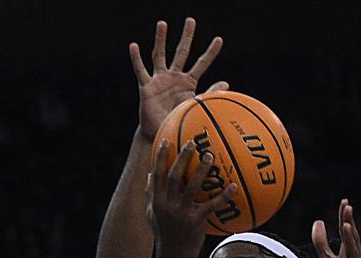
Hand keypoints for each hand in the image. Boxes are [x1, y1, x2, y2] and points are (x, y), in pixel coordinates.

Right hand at [129, 18, 227, 140]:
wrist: (161, 133)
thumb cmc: (178, 122)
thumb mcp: (196, 107)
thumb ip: (210, 94)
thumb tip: (226, 83)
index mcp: (188, 82)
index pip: (202, 64)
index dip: (211, 53)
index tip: (219, 40)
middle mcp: (174, 77)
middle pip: (181, 52)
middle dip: (187, 37)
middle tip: (191, 20)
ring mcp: (160, 80)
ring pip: (160, 55)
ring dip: (161, 40)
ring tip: (163, 24)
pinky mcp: (147, 86)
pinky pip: (141, 70)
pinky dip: (136, 58)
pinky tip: (134, 46)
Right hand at [147, 140, 236, 255]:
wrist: (174, 257)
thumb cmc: (165, 235)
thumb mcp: (153, 215)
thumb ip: (151, 195)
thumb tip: (150, 175)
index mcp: (157, 201)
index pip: (157, 174)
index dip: (160, 157)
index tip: (165, 141)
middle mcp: (168, 204)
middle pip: (174, 176)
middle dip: (182, 157)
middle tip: (192, 143)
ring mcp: (182, 213)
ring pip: (192, 186)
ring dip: (201, 170)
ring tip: (210, 156)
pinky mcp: (196, 221)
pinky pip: (212, 205)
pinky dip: (223, 195)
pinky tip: (233, 186)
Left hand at [312, 199, 360, 257]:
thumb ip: (321, 242)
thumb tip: (319, 222)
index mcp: (347, 253)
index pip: (346, 232)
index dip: (345, 217)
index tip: (344, 201)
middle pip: (352, 239)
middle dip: (349, 223)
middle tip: (348, 207)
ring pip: (353, 254)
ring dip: (350, 240)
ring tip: (347, 226)